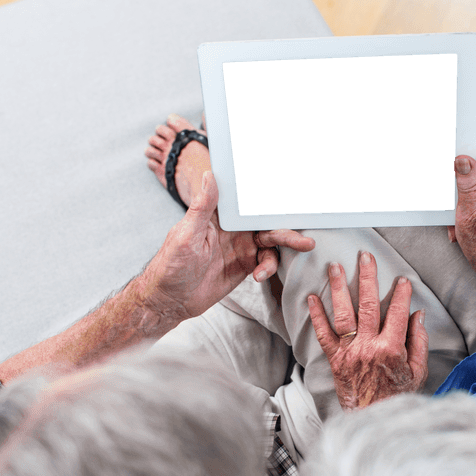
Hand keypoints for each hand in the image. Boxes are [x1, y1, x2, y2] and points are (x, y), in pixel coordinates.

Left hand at [142, 170, 314, 319]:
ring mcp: (240, 247)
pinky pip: (265, 262)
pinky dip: (268, 267)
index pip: (244, 198)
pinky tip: (260, 275)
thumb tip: (210, 175)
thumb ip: (202, 207)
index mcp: (218, 214)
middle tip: (305, 230)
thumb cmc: (170, 265)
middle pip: (265, 219)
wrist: (171, 300)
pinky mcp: (244, 265)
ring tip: (303, 246)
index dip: (264, 193)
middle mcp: (232, 228)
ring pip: (271, 240)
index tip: (287, 188)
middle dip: (286, 223)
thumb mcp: (185, 234)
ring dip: (287, 242)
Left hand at [307, 251, 427, 410]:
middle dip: (367, 277)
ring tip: (335, 267)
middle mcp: (369, 346)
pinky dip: (317, 315)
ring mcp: (349, 352)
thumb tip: (418, 315)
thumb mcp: (417, 371)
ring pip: (344, 313)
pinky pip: (323, 334)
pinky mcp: (335, 360)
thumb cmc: (397, 397)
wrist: (372, 419)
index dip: (401, 293)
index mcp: (391, 348)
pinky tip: (312, 297)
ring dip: (339, 288)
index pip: (397, 312)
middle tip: (365, 256)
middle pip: (369, 304)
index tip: (402, 280)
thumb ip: (418, 342)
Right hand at [447, 142, 475, 283]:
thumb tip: (463, 159)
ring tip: (462, 213)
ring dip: (463, 192)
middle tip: (456, 202)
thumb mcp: (468, 216)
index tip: (452, 168)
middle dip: (461, 179)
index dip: (464, 156)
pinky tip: (467, 213)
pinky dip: (469, 197)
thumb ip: (467, 185)